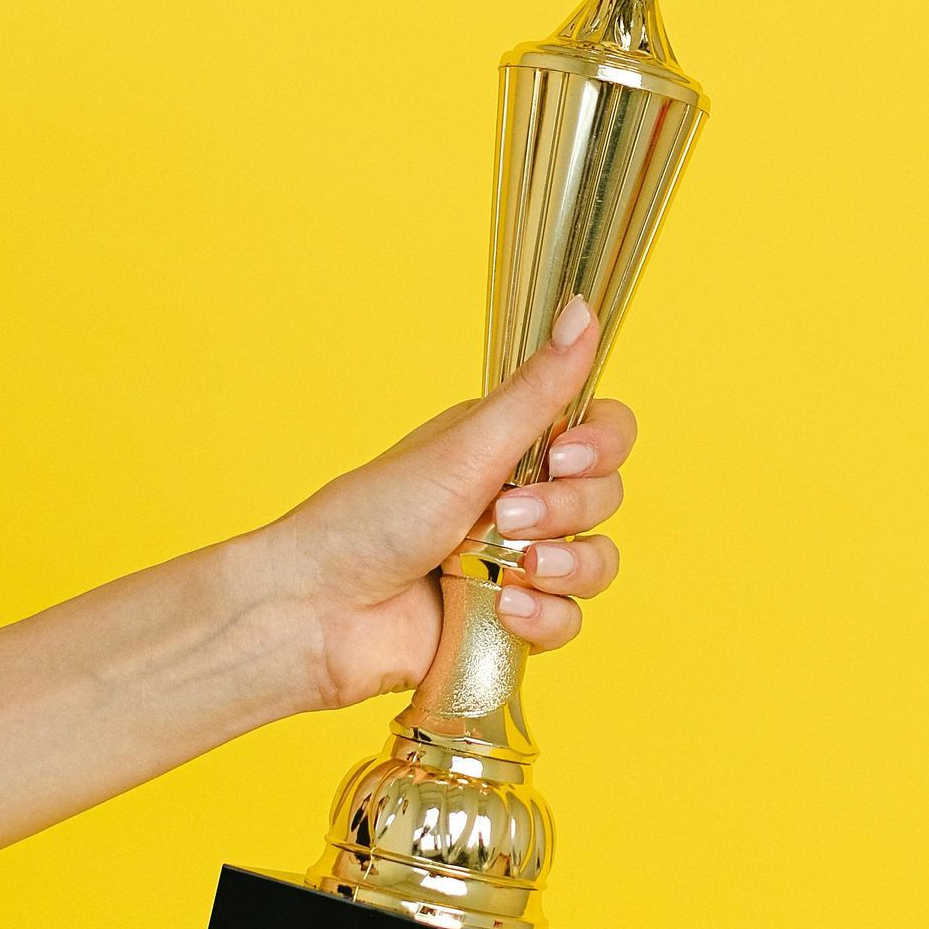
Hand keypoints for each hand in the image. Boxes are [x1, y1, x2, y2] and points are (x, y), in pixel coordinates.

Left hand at [276, 298, 636, 711]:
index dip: (602, 444)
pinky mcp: (512, 620)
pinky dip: (546, 617)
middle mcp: (521, 497)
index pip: (601, 430)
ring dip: (570, 567)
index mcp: (509, 444)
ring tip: (518, 570)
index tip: (565, 456)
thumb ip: (538, 389)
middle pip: (605, 496)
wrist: (323, 610)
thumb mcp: (467, 447)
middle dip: (568, 509)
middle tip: (507, 515)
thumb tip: (584, 307)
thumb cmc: (374, 517)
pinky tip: (505, 612)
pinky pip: (570, 621)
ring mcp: (518, 561)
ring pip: (596, 561)